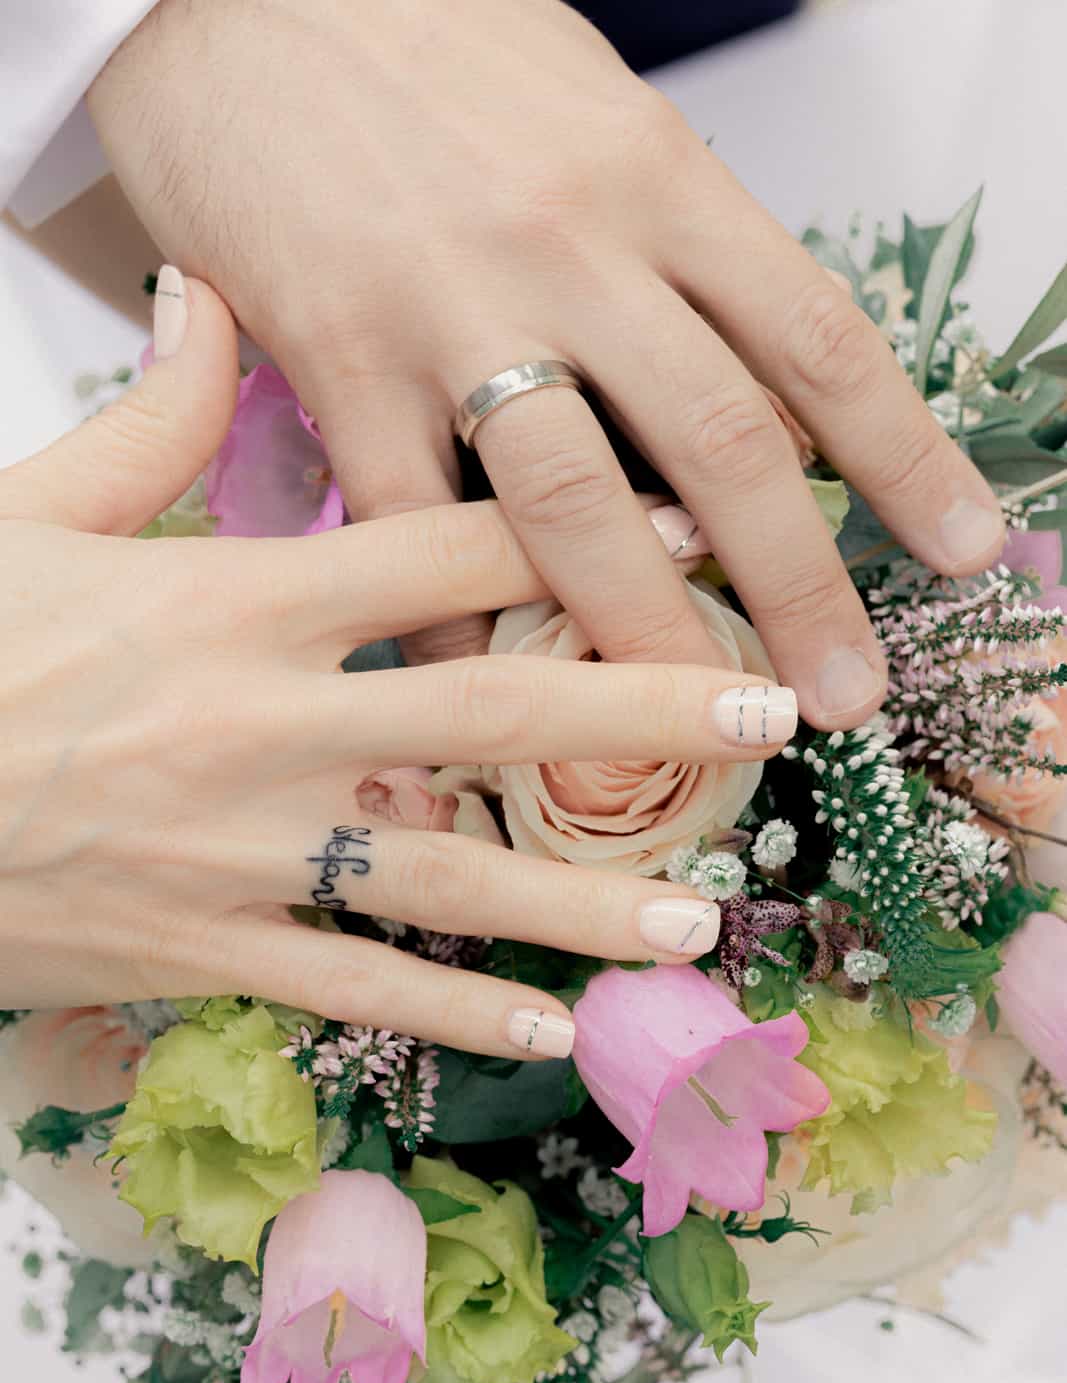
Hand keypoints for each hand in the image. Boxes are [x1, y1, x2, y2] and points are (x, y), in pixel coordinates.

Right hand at [0, 277, 791, 1057]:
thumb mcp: (27, 510)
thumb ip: (151, 419)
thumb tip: (209, 295)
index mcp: (227, 603)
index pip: (437, 549)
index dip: (573, 526)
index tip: (687, 528)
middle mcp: (259, 730)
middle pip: (486, 719)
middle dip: (637, 712)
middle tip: (764, 716)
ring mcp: (238, 856)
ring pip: (447, 886)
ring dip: (585, 908)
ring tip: (700, 923)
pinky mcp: (202, 953)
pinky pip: (353, 991)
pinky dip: (456, 1018)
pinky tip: (552, 1031)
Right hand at [89, 0, 1004, 726]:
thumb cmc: (427, 45)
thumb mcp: (591, 111)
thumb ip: (671, 245)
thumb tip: (754, 388)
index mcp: (655, 174)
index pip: (816, 336)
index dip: (904, 456)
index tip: (960, 548)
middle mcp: (570, 244)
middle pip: (721, 442)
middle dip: (800, 585)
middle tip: (847, 691)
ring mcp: (450, 306)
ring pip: (578, 502)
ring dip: (650, 630)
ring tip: (704, 722)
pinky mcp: (335, 354)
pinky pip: (410, 520)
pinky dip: (454, 616)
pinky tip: (497, 683)